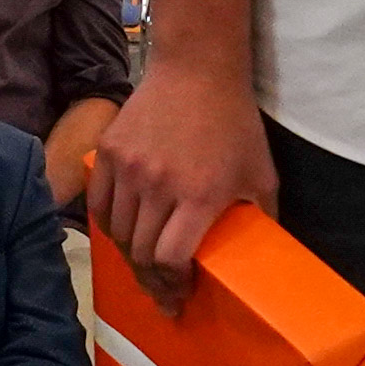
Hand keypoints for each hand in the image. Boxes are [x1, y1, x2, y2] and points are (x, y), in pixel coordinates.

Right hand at [89, 62, 275, 316]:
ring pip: (118, 232)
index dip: (174, 284)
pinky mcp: (108, 151)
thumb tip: (264, 257)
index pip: (171, 257)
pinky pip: (100, 203)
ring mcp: (128, 167)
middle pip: (141, 251)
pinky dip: (108, 225)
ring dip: (130, 257)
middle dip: (151, 281)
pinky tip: (122, 233)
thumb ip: (263, 217)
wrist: (197, 71)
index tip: (182, 295)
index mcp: (199, 195)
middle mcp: (158, 185)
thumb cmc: (235, 125)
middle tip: (161, 293)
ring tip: (142, 266)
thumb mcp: (262, 175)